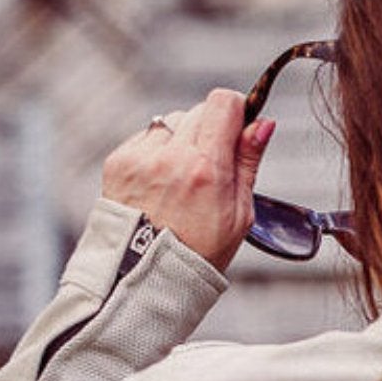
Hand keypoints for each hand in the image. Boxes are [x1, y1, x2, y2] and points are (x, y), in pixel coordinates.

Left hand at [100, 90, 274, 272]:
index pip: (222, 103)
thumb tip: (262, 123)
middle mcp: (170, 157)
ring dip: (182, 140)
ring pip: (172, 122)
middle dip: (211, 130)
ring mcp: (141, 158)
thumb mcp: (239, 214)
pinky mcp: (119, 162)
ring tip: (184, 181)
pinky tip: (162, 185)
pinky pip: (147, 138)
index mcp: (206, 169)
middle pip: (198, 110)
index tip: (238, 127)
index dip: (236, 110)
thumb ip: (248, 162)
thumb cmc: (200, 252)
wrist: (146, 277)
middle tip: (212, 167)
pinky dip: (158, 153)